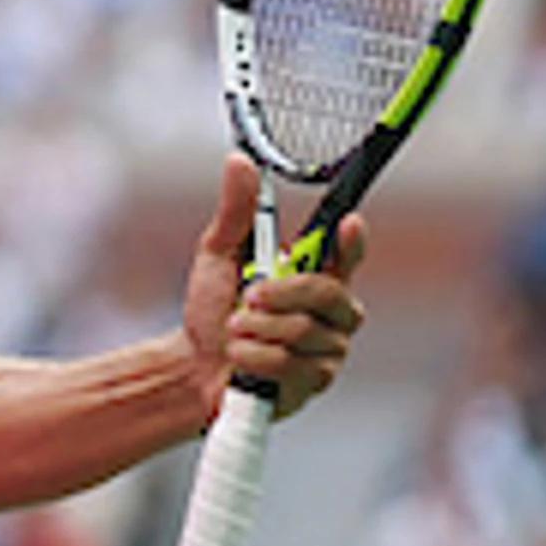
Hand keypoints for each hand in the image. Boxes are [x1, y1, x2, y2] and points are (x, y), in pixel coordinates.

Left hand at [182, 155, 366, 420]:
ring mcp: (328, 350)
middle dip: (280, 293)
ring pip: (304, 331)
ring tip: (234, 331)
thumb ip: (236, 212)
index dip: (352, 240)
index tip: (348, 222)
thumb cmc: (212, 309)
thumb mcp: (218, 255)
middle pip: (328, 293)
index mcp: (316, 276)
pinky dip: (255, 358)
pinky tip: (240, 359)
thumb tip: (240, 161)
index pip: (347, 255)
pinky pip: (292, 365)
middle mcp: (332, 313)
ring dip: (256, 329)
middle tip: (247, 297)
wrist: (193, 367)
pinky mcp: (314, 384)